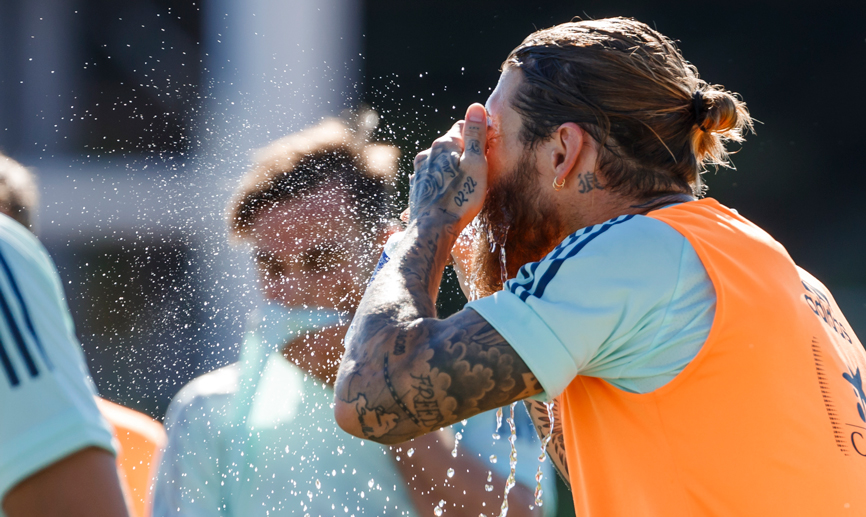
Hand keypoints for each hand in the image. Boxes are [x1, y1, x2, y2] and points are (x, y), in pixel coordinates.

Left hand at [408, 104, 487, 232]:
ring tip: (466, 184)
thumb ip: (475, 135)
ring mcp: (420, 171)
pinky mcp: (418, 187)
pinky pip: (434, 177)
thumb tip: (475, 107)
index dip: (478, 135)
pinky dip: (443, 180)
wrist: (433, 229)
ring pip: (441, 162)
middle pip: (451, 145)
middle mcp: (428, 154)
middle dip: (465, 152)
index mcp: (444, 144)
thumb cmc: (460, 198)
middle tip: (480, 169)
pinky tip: (451, 193)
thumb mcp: (475, 164)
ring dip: (453, 168)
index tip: (488, 148)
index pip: (463, 126)